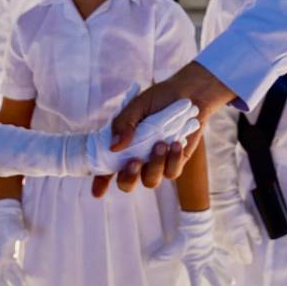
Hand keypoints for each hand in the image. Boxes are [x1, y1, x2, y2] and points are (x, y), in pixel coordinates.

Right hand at [0, 200, 26, 285]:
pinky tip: (22, 278)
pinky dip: (16, 272)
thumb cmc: (9, 222)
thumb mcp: (14, 227)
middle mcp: (0, 255)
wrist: (6, 214)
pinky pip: (13, 265)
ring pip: (8, 271)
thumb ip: (19, 233)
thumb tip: (25, 236)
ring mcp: (4, 254)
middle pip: (2, 274)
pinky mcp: (9, 251)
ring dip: (12, 281)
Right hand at [93, 62, 235, 196]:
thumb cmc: (159, 98)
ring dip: (154, 166)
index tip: (97, 192)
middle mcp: (137, 158)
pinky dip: (173, 160)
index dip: (100, 182)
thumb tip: (114, 147)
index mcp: (122, 146)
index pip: (106, 168)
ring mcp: (156, 163)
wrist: (188, 93)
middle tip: (134, 162)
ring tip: (161, 144)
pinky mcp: (176, 162)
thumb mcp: (138, 106)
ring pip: (150, 181)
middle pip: (126, 184)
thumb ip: (125, 123)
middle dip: (128, 178)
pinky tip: (175, 144)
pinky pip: (172, 172)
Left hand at [151, 209, 233, 285]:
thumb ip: (160, 258)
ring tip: (232, 282)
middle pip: (213, 278)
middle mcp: (205, 263)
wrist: (195, 227)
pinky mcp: (212, 246)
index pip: (196, 283)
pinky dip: (226, 255)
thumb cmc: (182, 241)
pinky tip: (231, 257)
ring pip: (220, 266)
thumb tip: (148, 262)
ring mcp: (211, 255)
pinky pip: (220, 252)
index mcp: (196, 267)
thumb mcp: (170, 251)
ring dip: (226, 274)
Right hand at [211, 191, 261, 266]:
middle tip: (242, 258)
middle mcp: (229, 244)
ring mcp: (220, 241)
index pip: (244, 255)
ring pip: (227, 254)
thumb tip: (258, 242)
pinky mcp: (213, 237)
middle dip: (240, 259)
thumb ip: (254, 232)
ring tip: (234, 255)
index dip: (247, 258)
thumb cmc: (236, 208)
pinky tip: (226, 246)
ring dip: (231, 255)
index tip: (249, 260)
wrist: (221, 201)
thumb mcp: (248, 219)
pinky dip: (224, 249)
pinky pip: (219, 247)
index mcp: (239, 240)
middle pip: (235, 258)